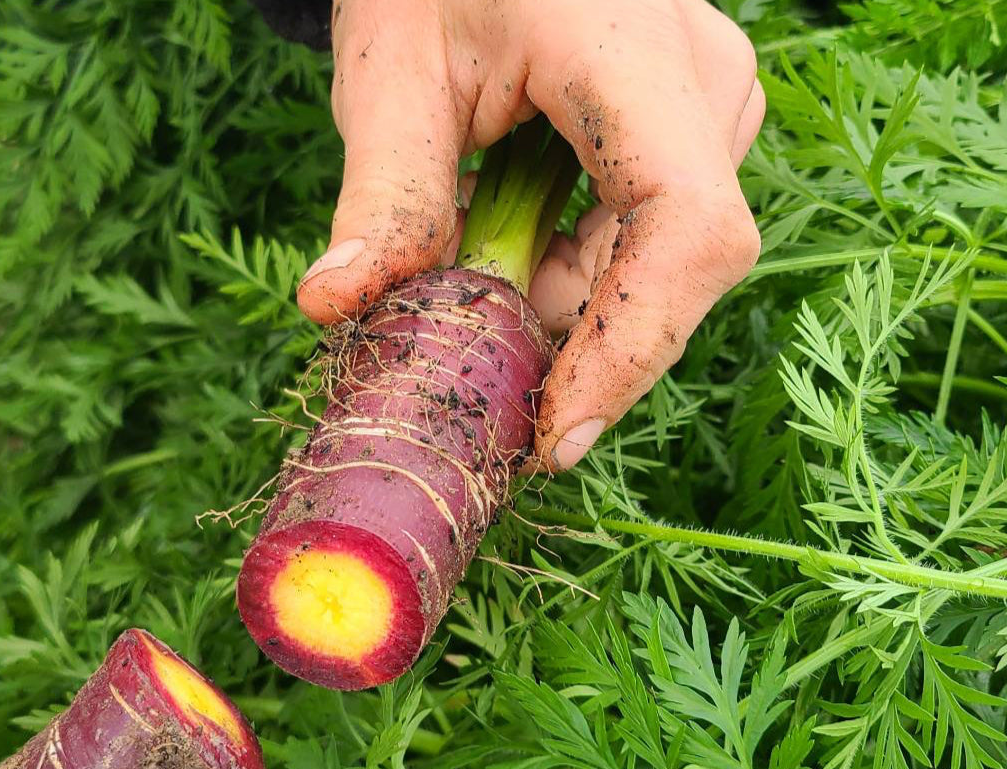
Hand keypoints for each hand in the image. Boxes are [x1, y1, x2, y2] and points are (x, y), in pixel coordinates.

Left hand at [297, 0, 763, 470]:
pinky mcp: (693, 123)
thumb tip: (333, 308)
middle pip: (669, 270)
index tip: (551, 438)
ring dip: (555, 296)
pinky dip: (567, 264)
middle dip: (567, 333)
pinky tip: (499, 225)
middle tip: (460, 349)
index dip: (628, 352)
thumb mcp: (389, 72)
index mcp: (635, 54)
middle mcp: (706, 82)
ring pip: (654, 262)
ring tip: (462, 250)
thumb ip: (382, 195)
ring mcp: (711, 101)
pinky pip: (644, 234)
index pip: (683, 233)